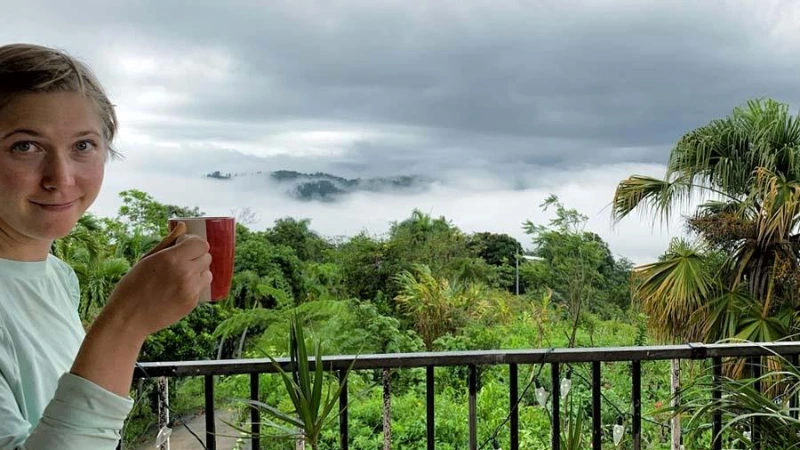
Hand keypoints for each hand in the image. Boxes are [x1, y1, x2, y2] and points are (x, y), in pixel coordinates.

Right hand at [102, 222, 212, 338]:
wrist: (128, 318)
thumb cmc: (133, 285)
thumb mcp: (146, 259)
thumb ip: (168, 241)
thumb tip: (183, 226)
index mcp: (171, 259)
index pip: (201, 244)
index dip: (193, 243)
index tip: (183, 246)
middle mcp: (184, 273)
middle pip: (207, 257)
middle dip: (196, 256)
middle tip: (180, 261)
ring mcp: (190, 290)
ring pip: (207, 273)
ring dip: (198, 272)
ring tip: (179, 276)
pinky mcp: (192, 303)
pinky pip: (201, 288)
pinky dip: (193, 286)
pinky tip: (176, 289)